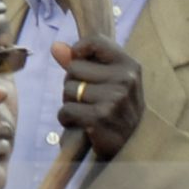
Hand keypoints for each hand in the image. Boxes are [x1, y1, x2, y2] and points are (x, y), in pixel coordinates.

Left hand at [51, 35, 143, 159]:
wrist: (132, 147)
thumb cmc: (115, 108)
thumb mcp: (107, 81)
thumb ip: (80, 61)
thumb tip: (55, 46)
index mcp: (129, 66)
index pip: (95, 41)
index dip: (79, 51)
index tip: (81, 63)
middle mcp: (125, 79)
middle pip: (74, 68)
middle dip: (73, 84)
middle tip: (90, 99)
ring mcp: (114, 99)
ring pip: (68, 89)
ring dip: (71, 103)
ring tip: (89, 112)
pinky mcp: (100, 117)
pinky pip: (66, 110)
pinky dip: (67, 119)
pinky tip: (83, 125)